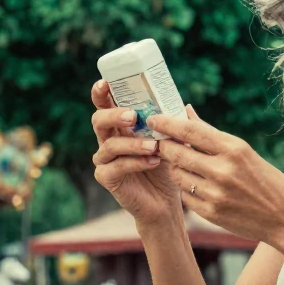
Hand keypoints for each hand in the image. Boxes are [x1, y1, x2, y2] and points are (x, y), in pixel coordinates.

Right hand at [90, 80, 181, 224]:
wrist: (165, 201)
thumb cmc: (166, 167)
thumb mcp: (172, 142)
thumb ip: (174, 125)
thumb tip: (185, 104)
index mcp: (120, 126)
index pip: (105, 105)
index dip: (101, 93)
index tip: (105, 83)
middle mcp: (108, 140)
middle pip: (98, 120)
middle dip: (114, 115)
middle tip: (133, 116)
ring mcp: (104, 159)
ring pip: (108, 145)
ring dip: (132, 143)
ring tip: (154, 145)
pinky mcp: (107, 178)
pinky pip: (116, 167)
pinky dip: (135, 162)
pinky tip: (153, 162)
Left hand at [149, 106, 283, 244]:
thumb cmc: (266, 180)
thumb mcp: (244, 151)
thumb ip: (212, 134)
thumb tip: (186, 111)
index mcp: (234, 149)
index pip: (190, 131)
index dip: (167, 123)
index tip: (153, 119)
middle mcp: (223, 170)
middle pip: (177, 152)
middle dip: (164, 146)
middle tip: (158, 142)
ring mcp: (215, 193)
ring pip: (177, 175)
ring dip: (175, 168)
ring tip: (182, 164)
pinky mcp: (210, 213)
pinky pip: (185, 196)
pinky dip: (186, 188)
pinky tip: (196, 185)